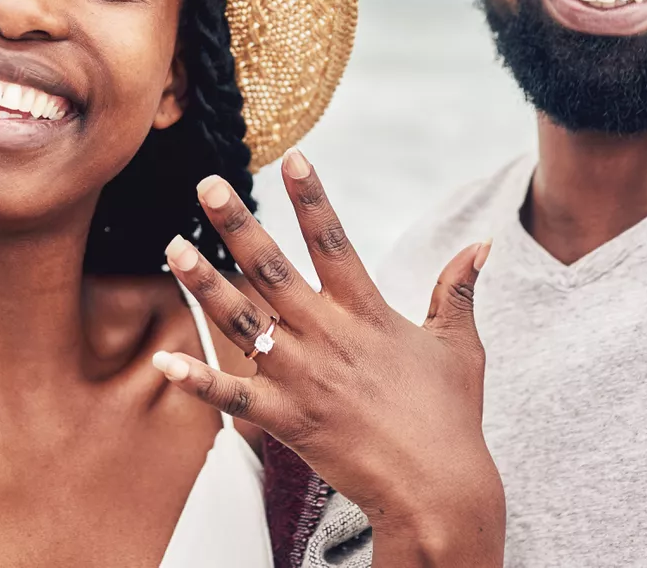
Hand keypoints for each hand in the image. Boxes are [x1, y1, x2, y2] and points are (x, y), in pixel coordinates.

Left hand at [152, 149, 503, 567]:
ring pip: (244, 322)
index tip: (292, 157)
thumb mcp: (460, 345)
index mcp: (367, 313)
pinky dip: (198, 381)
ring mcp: (304, 378)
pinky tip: (164, 360)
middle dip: (239, 225)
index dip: (313, 199)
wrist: (437, 489)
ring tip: (174, 247)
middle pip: (275, 270)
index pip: (335, 242)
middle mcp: (329, 337)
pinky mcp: (287, 420)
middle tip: (207, 185)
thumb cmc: (451, 416)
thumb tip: (482, 243)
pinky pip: (233, 398)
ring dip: (206, 284)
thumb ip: (457, 290)